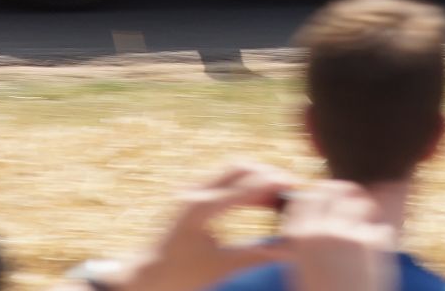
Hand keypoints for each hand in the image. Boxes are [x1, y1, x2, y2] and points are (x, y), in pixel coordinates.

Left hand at [93, 163, 300, 290]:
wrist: (146, 276)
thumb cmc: (180, 276)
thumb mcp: (221, 268)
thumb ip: (257, 255)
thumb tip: (290, 248)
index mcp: (201, 209)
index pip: (246, 185)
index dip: (275, 183)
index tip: (298, 186)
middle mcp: (194, 193)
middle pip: (239, 167)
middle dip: (268, 173)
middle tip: (292, 188)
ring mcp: (190, 192)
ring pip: (231, 170)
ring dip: (257, 177)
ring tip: (280, 194)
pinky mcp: (190, 197)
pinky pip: (223, 181)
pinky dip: (244, 186)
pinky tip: (261, 201)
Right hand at [278, 181, 399, 290]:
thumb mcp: (301, 272)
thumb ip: (307, 244)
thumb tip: (315, 223)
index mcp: (299, 237)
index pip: (308, 195)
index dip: (321, 195)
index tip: (329, 201)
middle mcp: (322, 230)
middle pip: (337, 189)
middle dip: (348, 194)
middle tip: (357, 206)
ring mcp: (348, 234)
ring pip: (363, 204)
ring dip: (368, 214)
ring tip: (369, 232)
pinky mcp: (373, 244)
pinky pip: (382, 231)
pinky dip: (382, 241)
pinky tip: (377, 261)